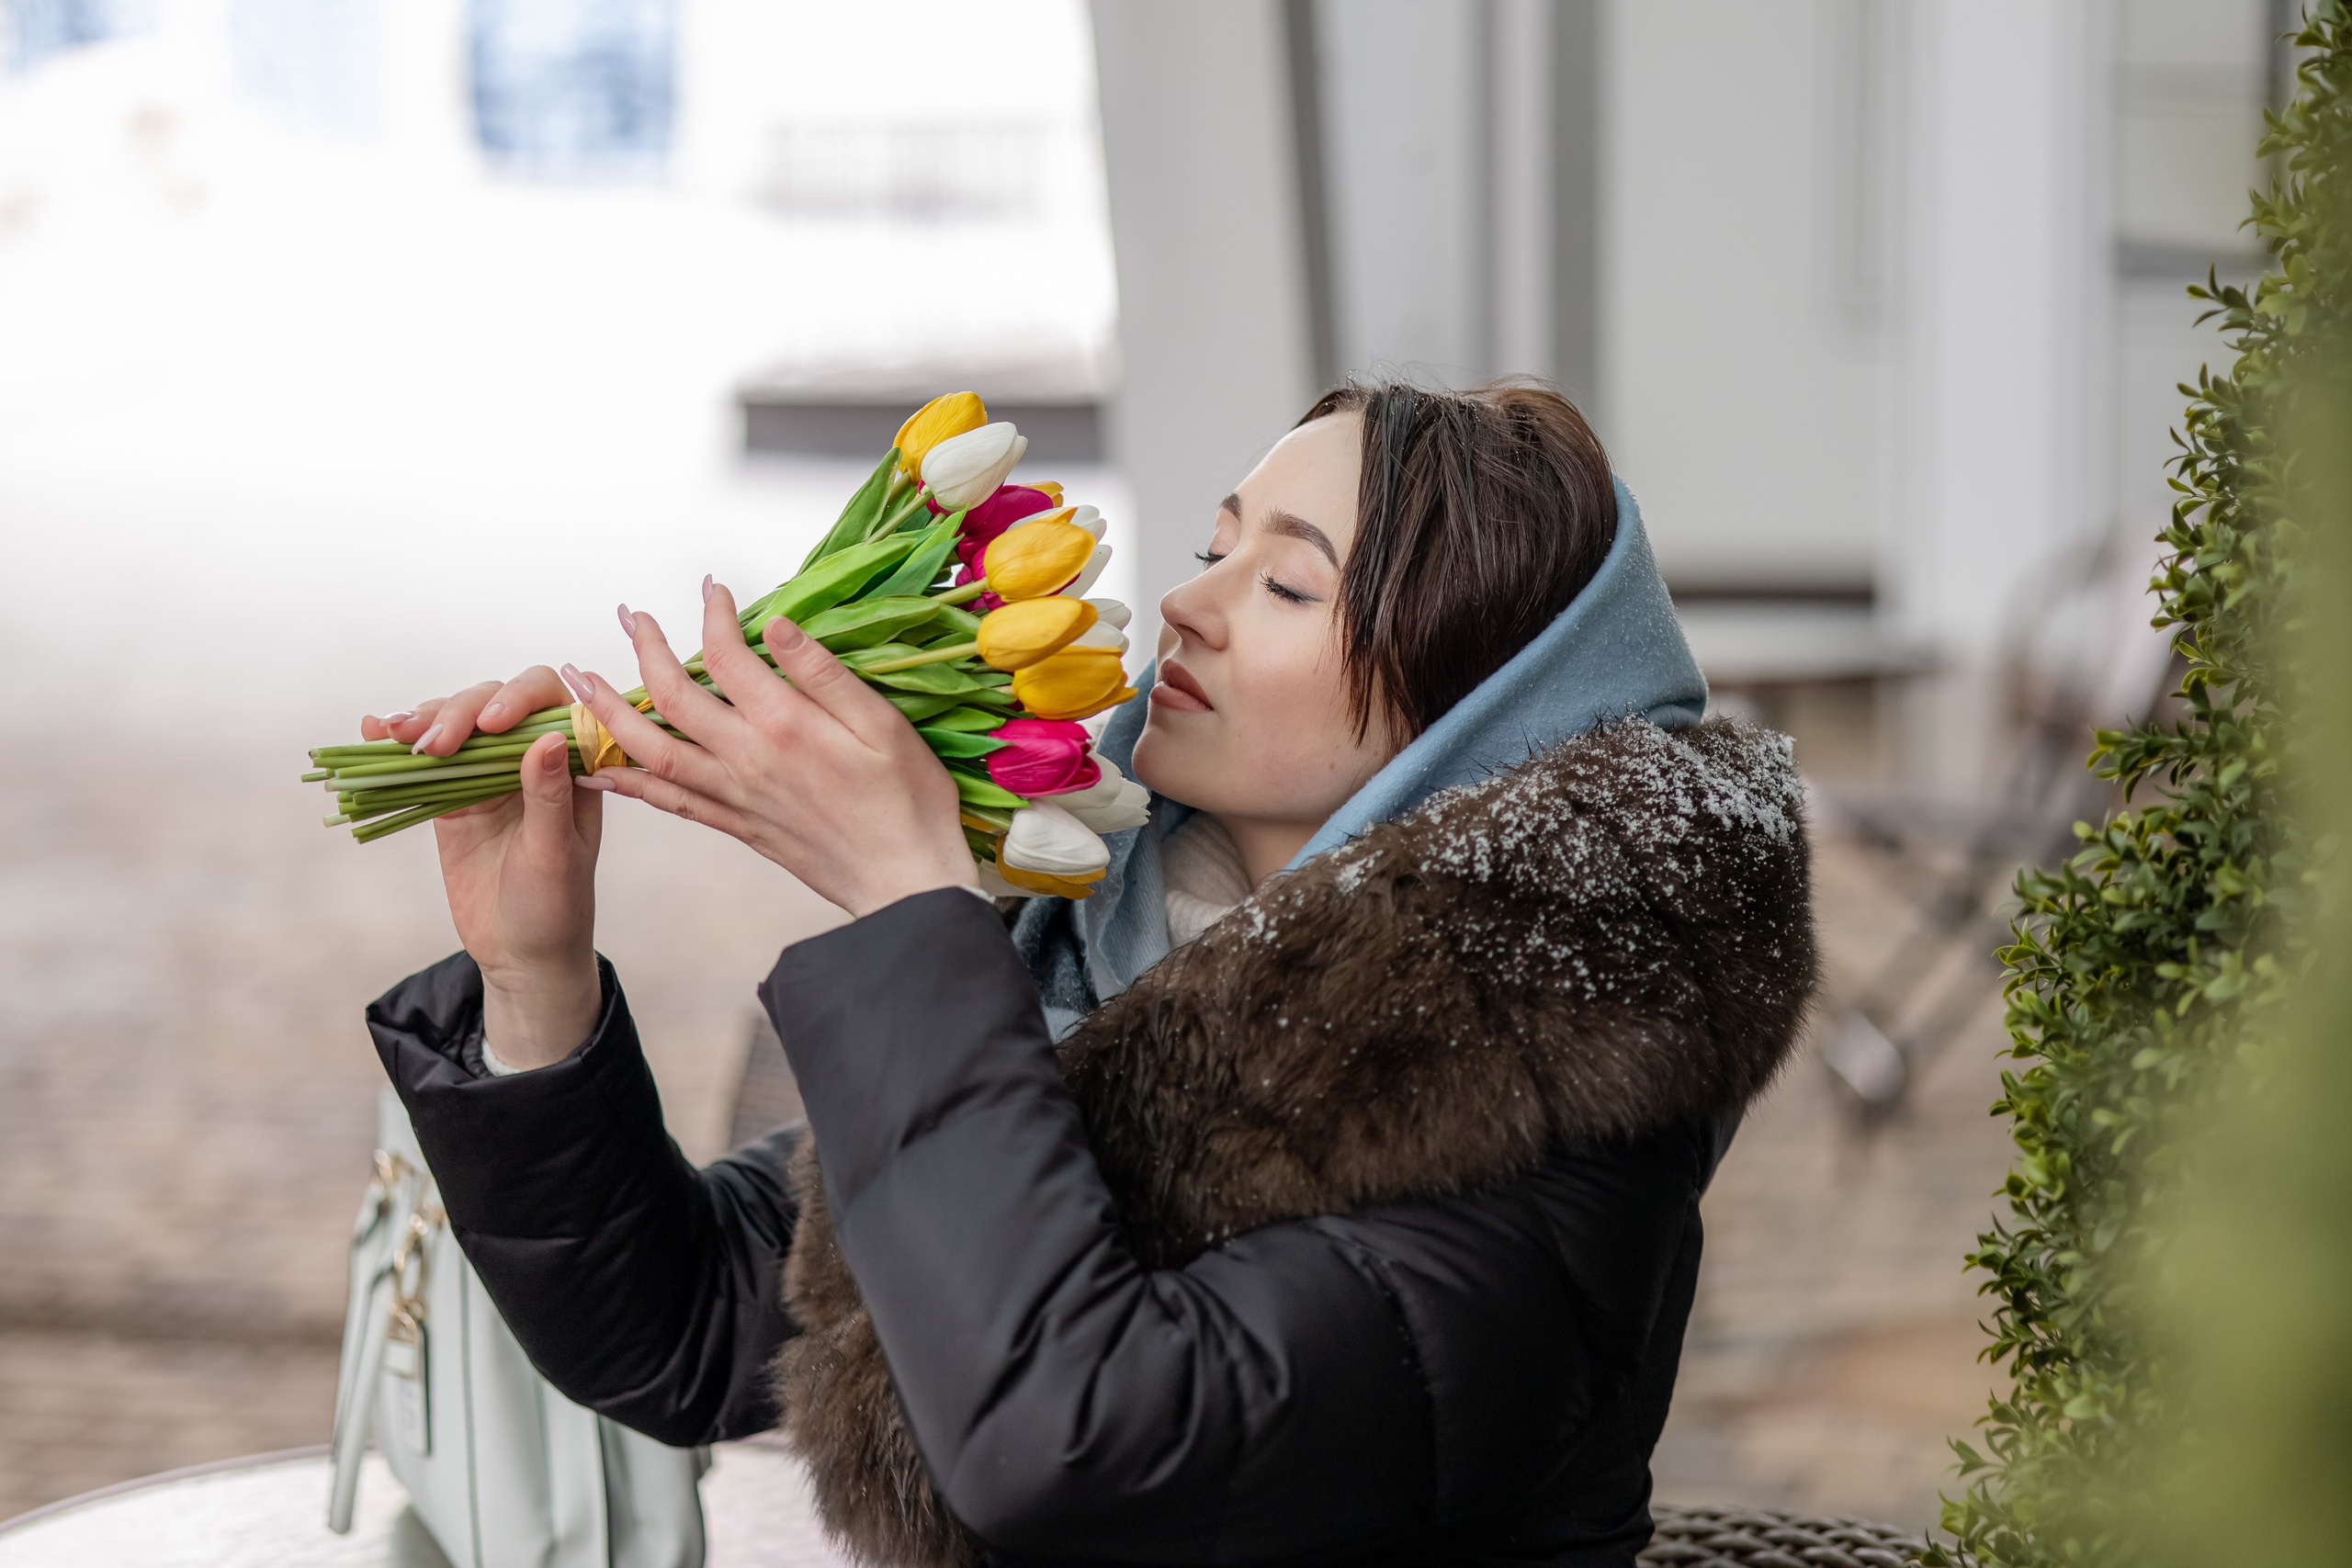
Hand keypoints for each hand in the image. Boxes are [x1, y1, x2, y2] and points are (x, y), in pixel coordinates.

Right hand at [362, 667, 601, 1066]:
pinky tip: (375, 732)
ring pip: (456, 724)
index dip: (520, 699)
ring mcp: (489, 776)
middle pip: (494, 704)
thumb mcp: (555, 855)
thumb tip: (548, 737)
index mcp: (573, 766)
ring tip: (394, 735)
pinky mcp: (453, 798)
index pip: (551, 704)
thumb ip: (550, 797)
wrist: (521, 955)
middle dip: (459, 713)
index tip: (490, 724)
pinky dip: (399, 744)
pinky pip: (425, 762)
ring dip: (425, 721)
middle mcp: (532, 760)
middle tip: (434, 747)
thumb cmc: (555, 907)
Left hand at [564, 583, 978, 917]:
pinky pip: (666, 801)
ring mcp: (734, 796)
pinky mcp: (735, 825)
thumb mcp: (884, 725)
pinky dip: (626, 782)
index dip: (712, 616)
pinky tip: (599, 769)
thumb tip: (776, 626)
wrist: (902, 883)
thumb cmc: (907, 803)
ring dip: (609, 712)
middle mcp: (747, 760)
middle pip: (671, 698)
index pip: (727, 656)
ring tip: (581, 683)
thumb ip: (824, 674)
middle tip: (630, 618)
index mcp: (785, 727)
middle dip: (645, 651)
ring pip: (651, 751)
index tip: (712, 591)